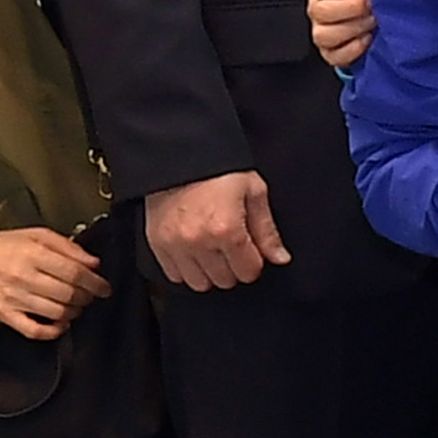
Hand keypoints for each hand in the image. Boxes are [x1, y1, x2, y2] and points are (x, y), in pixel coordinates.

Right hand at [0, 221, 108, 340]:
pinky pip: (32, 330)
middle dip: (86, 297)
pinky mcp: (5, 314)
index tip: (103, 287)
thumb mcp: (37, 235)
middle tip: (90, 295)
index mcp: (33, 254)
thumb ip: (68, 247)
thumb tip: (92, 262)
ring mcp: (14, 298)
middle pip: (67, 294)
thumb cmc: (3, 246)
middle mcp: (23, 277)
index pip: (73, 272)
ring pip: (55, 312)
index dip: (94, 282)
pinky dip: (51, 331)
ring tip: (75, 306)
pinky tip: (60, 324)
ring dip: (73, 312)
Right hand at [143, 171, 288, 290]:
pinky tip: (194, 251)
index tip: (251, 250)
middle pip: (225, 280)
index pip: (248, 272)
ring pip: (199, 283)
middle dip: (234, 267)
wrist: (179, 154)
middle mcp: (198, 241)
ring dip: (210, 271)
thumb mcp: (253, 191)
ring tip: (212, 249)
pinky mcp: (157, 244)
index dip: (254, 262)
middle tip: (232, 247)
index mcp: (227, 229)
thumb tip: (280, 259)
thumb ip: (267, 230)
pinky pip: (175, 275)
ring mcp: (174, 245)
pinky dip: (186, 268)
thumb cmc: (220, 170)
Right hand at [307, 0, 374, 70]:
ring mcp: (322, 34)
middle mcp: (316, 11)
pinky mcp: (331, 54)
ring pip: (325, 35)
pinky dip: (351, 49)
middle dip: (349, 8)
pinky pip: (335, 56)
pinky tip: (367, 39)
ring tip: (372, 21)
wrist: (372, 19)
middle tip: (371, 3)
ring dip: (351, 28)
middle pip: (321, 11)